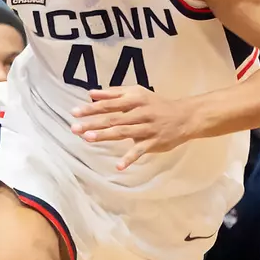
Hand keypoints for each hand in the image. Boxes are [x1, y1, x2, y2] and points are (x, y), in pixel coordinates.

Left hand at [69, 86, 193, 169]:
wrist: (185, 116)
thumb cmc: (156, 104)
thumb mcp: (137, 94)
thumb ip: (114, 93)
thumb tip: (91, 93)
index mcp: (134, 99)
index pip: (109, 103)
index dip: (92, 108)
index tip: (75, 112)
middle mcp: (140, 112)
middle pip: (114, 118)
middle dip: (94, 123)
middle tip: (75, 128)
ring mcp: (147, 128)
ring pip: (124, 132)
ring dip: (106, 135)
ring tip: (88, 138)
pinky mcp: (154, 142)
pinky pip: (140, 150)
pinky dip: (130, 158)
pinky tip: (119, 166)